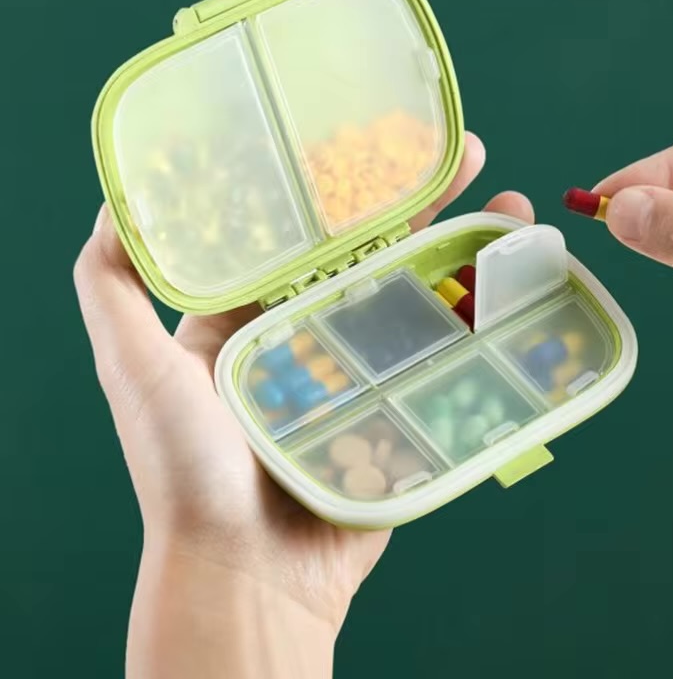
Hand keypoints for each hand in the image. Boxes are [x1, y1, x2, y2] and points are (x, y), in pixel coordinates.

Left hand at [74, 132, 534, 676]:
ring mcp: (363, 369)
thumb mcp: (132, 368)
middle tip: (467, 154)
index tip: (376, 137)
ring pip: (422, 293)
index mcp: (254, 312)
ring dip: (468, 249)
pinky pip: (444, 353)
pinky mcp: (401, 407)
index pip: (306, 229)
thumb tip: (116, 200)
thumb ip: (112, 286)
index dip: (342, 181)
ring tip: (513, 209)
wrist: (249, 576)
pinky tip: (518, 283)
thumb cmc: (186, 472)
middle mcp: (311, 332)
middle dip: (423, 201)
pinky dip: (482, 319)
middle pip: (376, 250)